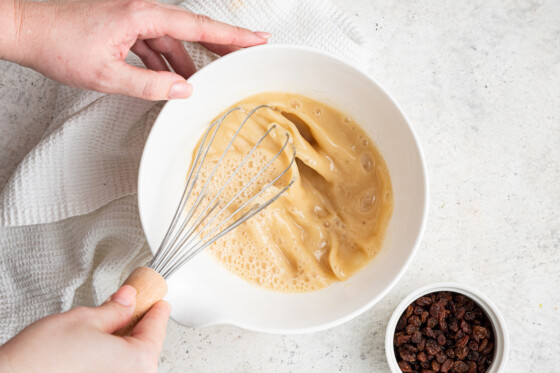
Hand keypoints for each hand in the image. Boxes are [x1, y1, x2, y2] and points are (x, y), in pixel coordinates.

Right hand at [0, 285, 170, 372]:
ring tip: (107, 326)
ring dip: (124, 342)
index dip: (156, 309)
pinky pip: (116, 370)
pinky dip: (112, 358)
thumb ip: (115, 309)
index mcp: (138, 362)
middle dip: (138, 325)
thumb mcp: (85, 319)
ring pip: (131, 361)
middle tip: (130, 306)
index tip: (159, 301)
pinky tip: (98, 347)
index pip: (156, 328)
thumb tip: (128, 299)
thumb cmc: (42, 360)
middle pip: (146, 346)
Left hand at [5, 0, 268, 99]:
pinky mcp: (122, 26)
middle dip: (220, 42)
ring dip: (187, 59)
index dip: (230, 35)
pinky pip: (153, 43)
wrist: (25, 29)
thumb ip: (150, 84)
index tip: (255, 39)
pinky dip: (164, 60)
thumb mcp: (107, 75)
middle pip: (191, 27)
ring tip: (203, 78)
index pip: (197, 25)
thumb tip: (183, 89)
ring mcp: (132, 18)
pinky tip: (170, 77)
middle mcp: (140, 11)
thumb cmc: (57, 44)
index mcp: (141, 15)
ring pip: (172, 39)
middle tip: (246, 51)